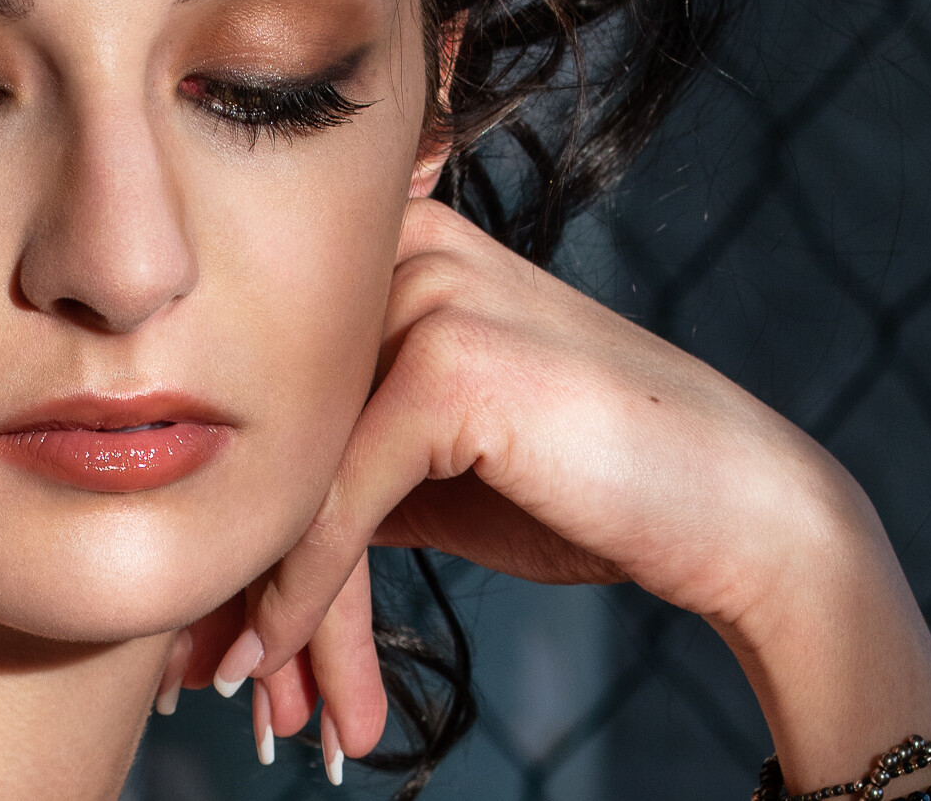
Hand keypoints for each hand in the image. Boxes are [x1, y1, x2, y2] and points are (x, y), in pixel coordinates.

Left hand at [167, 197, 930, 792]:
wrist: (744, 516)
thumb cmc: (587, 487)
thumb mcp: (430, 463)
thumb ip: (336, 455)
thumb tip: (216, 522)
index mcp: (395, 241)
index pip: (274, 384)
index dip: (229, 501)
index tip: (188, 606)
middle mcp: (401, 243)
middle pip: (274, 428)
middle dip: (234, 560)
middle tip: (186, 670)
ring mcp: (427, 291)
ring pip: (294, 472)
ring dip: (259, 599)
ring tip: (224, 688)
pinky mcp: (449, 360)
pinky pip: (336, 501)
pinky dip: (301, 595)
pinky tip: (271, 666)